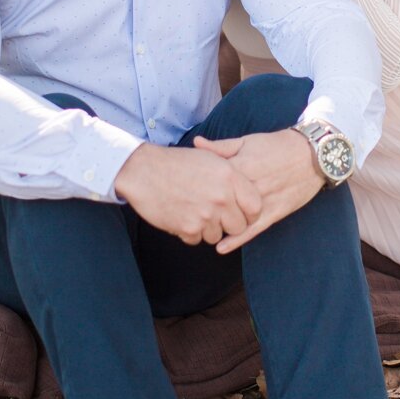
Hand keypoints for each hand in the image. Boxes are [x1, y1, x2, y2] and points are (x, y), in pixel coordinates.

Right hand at [114, 143, 261, 245]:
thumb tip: (248, 191)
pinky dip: (189, 232)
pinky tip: (181, 215)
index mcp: (230, 177)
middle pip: (238, 226)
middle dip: (228, 224)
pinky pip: (197, 240)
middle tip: (215, 215)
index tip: (241, 213)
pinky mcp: (188, 228)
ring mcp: (205, 215)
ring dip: (207, 229)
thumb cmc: (177, 163)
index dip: (250, 213)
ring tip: (194, 211)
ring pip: (217, 236)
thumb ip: (232, 175)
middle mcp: (221, 198)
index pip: (255, 207)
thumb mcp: (210, 158)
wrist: (144, 171)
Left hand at [192, 128, 322, 253]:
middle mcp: (251, 186)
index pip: (212, 181)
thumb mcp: (247, 141)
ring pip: (237, 219)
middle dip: (203, 210)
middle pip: (222, 202)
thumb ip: (221, 147)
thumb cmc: (277, 145)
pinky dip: (238, 239)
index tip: (180, 193)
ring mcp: (264, 201)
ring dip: (218, 228)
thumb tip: (196, 143)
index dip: (195, 189)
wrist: (312, 154)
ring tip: (199, 234)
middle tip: (185, 217)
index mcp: (241, 166)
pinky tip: (222, 247)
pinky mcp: (276, 212)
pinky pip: (255, 229)